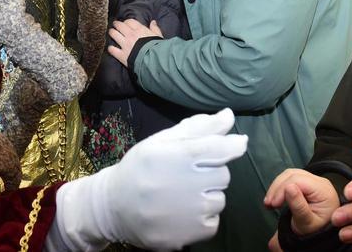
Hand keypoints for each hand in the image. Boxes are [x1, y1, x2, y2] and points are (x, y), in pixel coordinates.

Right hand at [50, 108, 247, 250]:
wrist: (114, 207)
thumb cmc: (140, 169)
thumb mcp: (162, 142)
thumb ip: (198, 128)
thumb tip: (229, 116)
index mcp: (177, 156)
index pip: (220, 148)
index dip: (234, 145)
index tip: (237, 144)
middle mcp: (186, 184)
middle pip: (224, 174)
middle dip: (210, 172)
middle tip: (187, 174)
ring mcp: (189, 213)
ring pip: (220, 200)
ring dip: (206, 196)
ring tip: (181, 195)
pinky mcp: (189, 236)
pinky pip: (213, 222)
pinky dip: (202, 217)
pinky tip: (182, 213)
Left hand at [107, 18, 163, 66]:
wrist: (153, 60)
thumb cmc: (157, 48)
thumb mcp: (158, 36)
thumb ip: (155, 29)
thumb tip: (153, 22)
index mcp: (139, 30)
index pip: (129, 21)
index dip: (126, 22)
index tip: (126, 23)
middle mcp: (130, 35)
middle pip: (119, 26)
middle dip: (116, 24)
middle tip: (115, 24)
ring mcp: (124, 44)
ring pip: (114, 34)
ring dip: (111, 32)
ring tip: (111, 32)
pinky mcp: (121, 55)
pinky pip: (112, 50)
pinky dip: (110, 48)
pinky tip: (111, 48)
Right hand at [264, 169, 339, 236]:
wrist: (321, 234)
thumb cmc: (316, 230)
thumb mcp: (307, 223)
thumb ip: (299, 206)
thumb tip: (289, 187)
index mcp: (323, 191)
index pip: (298, 181)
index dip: (282, 189)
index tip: (272, 204)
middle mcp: (320, 182)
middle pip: (293, 175)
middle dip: (277, 188)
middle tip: (268, 204)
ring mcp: (314, 181)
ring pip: (290, 174)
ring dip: (277, 187)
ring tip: (270, 202)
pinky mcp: (307, 182)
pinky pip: (290, 178)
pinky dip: (280, 186)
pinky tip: (275, 197)